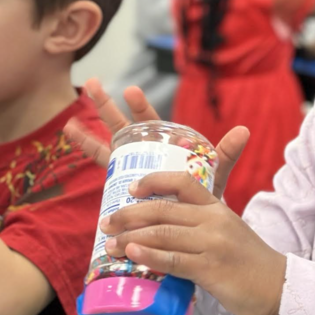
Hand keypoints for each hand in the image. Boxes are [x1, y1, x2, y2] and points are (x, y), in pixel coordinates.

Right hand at [65, 78, 249, 200]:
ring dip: (90, 126)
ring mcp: (129, 168)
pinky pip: (102, 167)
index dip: (140, 108)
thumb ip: (225, 155)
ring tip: (71, 114)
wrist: (192, 228)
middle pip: (123, 126)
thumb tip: (244, 130)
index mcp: (165, 147)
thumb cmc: (203, 199)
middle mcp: (144, 154)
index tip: (131, 92)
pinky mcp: (119, 185)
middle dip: (108, 106)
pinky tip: (71, 133)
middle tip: (94, 85)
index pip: (150, 123)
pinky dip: (86, 149)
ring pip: (107, 143)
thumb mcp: (215, 175)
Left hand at [100, 171, 286, 314]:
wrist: (279, 287)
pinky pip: (174, 260)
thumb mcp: (227, 230)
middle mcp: (214, 220)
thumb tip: (159, 229)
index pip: (182, 181)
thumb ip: (198, 224)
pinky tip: (134, 255)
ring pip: (163, 233)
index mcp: (216, 207)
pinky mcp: (211, 269)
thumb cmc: (247, 262)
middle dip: (129, 214)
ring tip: (110, 244)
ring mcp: (212, 244)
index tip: (131, 189)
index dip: (153, 181)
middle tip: (107, 223)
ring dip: (131, 238)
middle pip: (163, 208)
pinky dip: (150, 256)